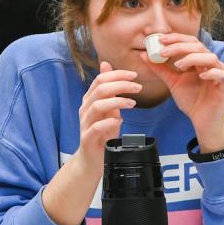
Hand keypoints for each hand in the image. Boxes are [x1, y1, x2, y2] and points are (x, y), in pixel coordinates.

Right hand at [74, 61, 140, 175]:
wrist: (92, 159)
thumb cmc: (102, 133)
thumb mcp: (108, 108)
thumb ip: (109, 89)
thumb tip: (106, 65)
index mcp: (90, 99)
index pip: (100, 79)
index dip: (117, 75)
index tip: (134, 75)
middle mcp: (85, 109)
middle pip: (99, 89)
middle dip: (121, 85)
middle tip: (138, 87)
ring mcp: (85, 123)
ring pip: (97, 105)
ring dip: (117, 101)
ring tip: (132, 103)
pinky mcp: (87, 138)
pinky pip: (96, 127)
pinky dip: (109, 122)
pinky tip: (120, 121)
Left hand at [139, 33, 223, 151]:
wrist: (202, 120)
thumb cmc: (191, 100)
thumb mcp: (172, 82)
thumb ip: (160, 69)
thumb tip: (144, 55)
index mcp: (198, 59)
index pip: (189, 42)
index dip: (175, 38)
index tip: (160, 40)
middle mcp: (209, 63)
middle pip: (198, 46)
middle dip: (179, 46)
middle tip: (164, 51)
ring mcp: (219, 72)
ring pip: (210, 57)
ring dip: (192, 58)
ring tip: (178, 65)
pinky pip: (221, 74)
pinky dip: (211, 72)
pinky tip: (200, 75)